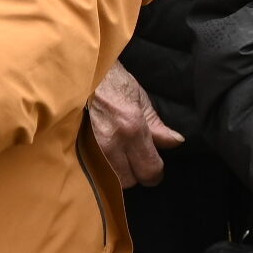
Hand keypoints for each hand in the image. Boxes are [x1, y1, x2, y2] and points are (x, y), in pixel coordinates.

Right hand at [87, 62, 182, 188]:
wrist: (78, 71)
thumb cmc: (110, 80)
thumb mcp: (139, 98)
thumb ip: (157, 125)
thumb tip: (175, 142)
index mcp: (132, 128)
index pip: (150, 170)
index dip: (156, 173)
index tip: (155, 166)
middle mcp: (112, 143)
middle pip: (130, 181)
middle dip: (137, 174)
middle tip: (138, 161)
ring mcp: (91, 148)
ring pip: (111, 180)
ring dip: (118, 174)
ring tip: (121, 158)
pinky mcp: (77, 148)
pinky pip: (94, 172)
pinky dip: (102, 170)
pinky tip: (105, 157)